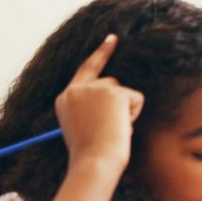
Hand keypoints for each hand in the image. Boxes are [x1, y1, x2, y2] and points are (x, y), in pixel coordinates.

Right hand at [55, 34, 144, 173]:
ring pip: (123, 91)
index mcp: (65, 100)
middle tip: (113, 37)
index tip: (110, 39)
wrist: (94, 163)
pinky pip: (135, 98)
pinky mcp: (112, 91)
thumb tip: (117, 101)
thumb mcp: (86, 130)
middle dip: (110, 57)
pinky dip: (134, 114)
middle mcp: (75, 90)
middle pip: (108, 79)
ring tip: (114, 130)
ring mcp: (93, 88)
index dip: (99, 55)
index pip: (84, 72)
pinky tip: (122, 127)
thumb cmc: (93, 155)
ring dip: (126, 112)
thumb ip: (94, 110)